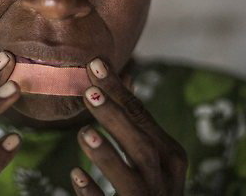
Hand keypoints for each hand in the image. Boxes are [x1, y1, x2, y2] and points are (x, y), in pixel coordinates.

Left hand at [70, 59, 187, 195]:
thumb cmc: (151, 187)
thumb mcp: (153, 154)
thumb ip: (136, 120)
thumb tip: (126, 74)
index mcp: (170, 156)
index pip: (143, 117)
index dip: (119, 90)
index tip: (94, 64)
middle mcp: (165, 178)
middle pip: (142, 144)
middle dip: (115, 117)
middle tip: (88, 92)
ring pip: (132, 178)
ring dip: (107, 154)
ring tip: (83, 132)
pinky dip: (94, 193)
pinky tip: (75, 175)